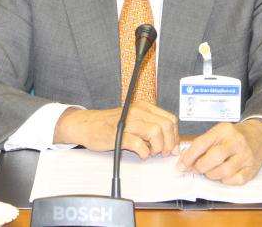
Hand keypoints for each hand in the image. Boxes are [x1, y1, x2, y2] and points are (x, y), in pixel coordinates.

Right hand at [53, 102, 179, 158]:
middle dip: (169, 143)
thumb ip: (151, 127)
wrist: (87, 125)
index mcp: (144, 107)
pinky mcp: (119, 134)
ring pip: (155, 132)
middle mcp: (138, 111)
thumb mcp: (134, 120)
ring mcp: (128, 122)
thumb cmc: (111, 125)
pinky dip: (144, 152)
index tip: (172, 147)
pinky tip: (141, 154)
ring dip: (157, 147)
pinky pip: (139, 144)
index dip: (175, 135)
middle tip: (163, 152)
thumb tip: (171, 144)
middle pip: (166, 126)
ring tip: (150, 152)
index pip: (170, 119)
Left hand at [176, 119, 261, 184]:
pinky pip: (235, 180)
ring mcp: (246, 155)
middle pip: (214, 157)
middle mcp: (236, 141)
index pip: (202, 143)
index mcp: (224, 130)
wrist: (259, 136)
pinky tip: (223, 175)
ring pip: (224, 171)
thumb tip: (185, 161)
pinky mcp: (252, 169)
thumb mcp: (218, 133)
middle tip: (197, 169)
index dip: (189, 156)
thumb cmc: (234, 136)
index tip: (182, 165)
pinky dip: (225, 181)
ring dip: (212, 175)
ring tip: (210, 171)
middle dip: (201, 166)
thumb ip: (202, 145)